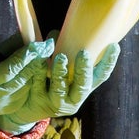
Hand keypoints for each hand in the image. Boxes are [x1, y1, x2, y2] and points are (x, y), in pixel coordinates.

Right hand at [0, 37, 54, 122]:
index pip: (8, 70)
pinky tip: (38, 68)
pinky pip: (27, 92)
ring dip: (37, 70)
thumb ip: (7, 47)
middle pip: (21, 78)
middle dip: (36, 61)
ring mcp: (5, 106)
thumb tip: (28, 33)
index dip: (24, 57)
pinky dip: (33, 79)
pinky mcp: (12, 109)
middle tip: (48, 45)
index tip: (38, 44)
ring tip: (45, 54)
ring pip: (28, 85)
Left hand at [0, 40, 120, 134]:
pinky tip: (38, 60)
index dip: (109, 62)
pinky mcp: (40, 103)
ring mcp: (57, 102)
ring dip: (61, 72)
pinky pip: (39, 86)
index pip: (100, 76)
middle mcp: (73, 97)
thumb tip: (56, 32)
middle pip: (83, 85)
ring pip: (60, 88)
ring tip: (60, 58)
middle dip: (84, 70)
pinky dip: (39, 72)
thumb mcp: (57, 68)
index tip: (114, 45)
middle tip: (83, 53)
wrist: (24, 107)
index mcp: (83, 87)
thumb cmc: (46, 82)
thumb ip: (62, 52)